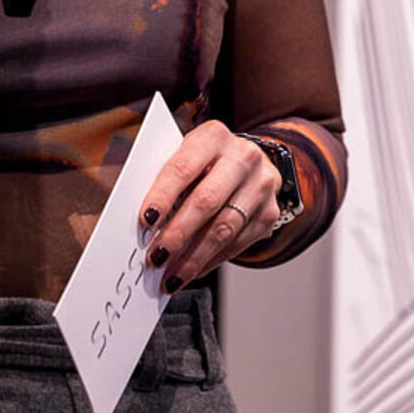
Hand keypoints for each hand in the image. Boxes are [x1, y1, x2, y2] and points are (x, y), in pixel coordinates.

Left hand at [135, 120, 282, 292]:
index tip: (145, 221)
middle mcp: (243, 157)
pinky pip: (237, 243)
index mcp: (213, 136)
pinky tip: (193, 270)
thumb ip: (166, 180)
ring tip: (171, 275)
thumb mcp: (187, 155)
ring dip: (194, 257)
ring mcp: (261, 185)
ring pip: (224, 228)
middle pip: (206, 201)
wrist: (250, 161)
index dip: (163, 195)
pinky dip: (211, 261)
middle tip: (156, 257)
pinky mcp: (269, 213)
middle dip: (177, 234)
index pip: (183, 167)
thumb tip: (144, 222)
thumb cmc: (205, 162)